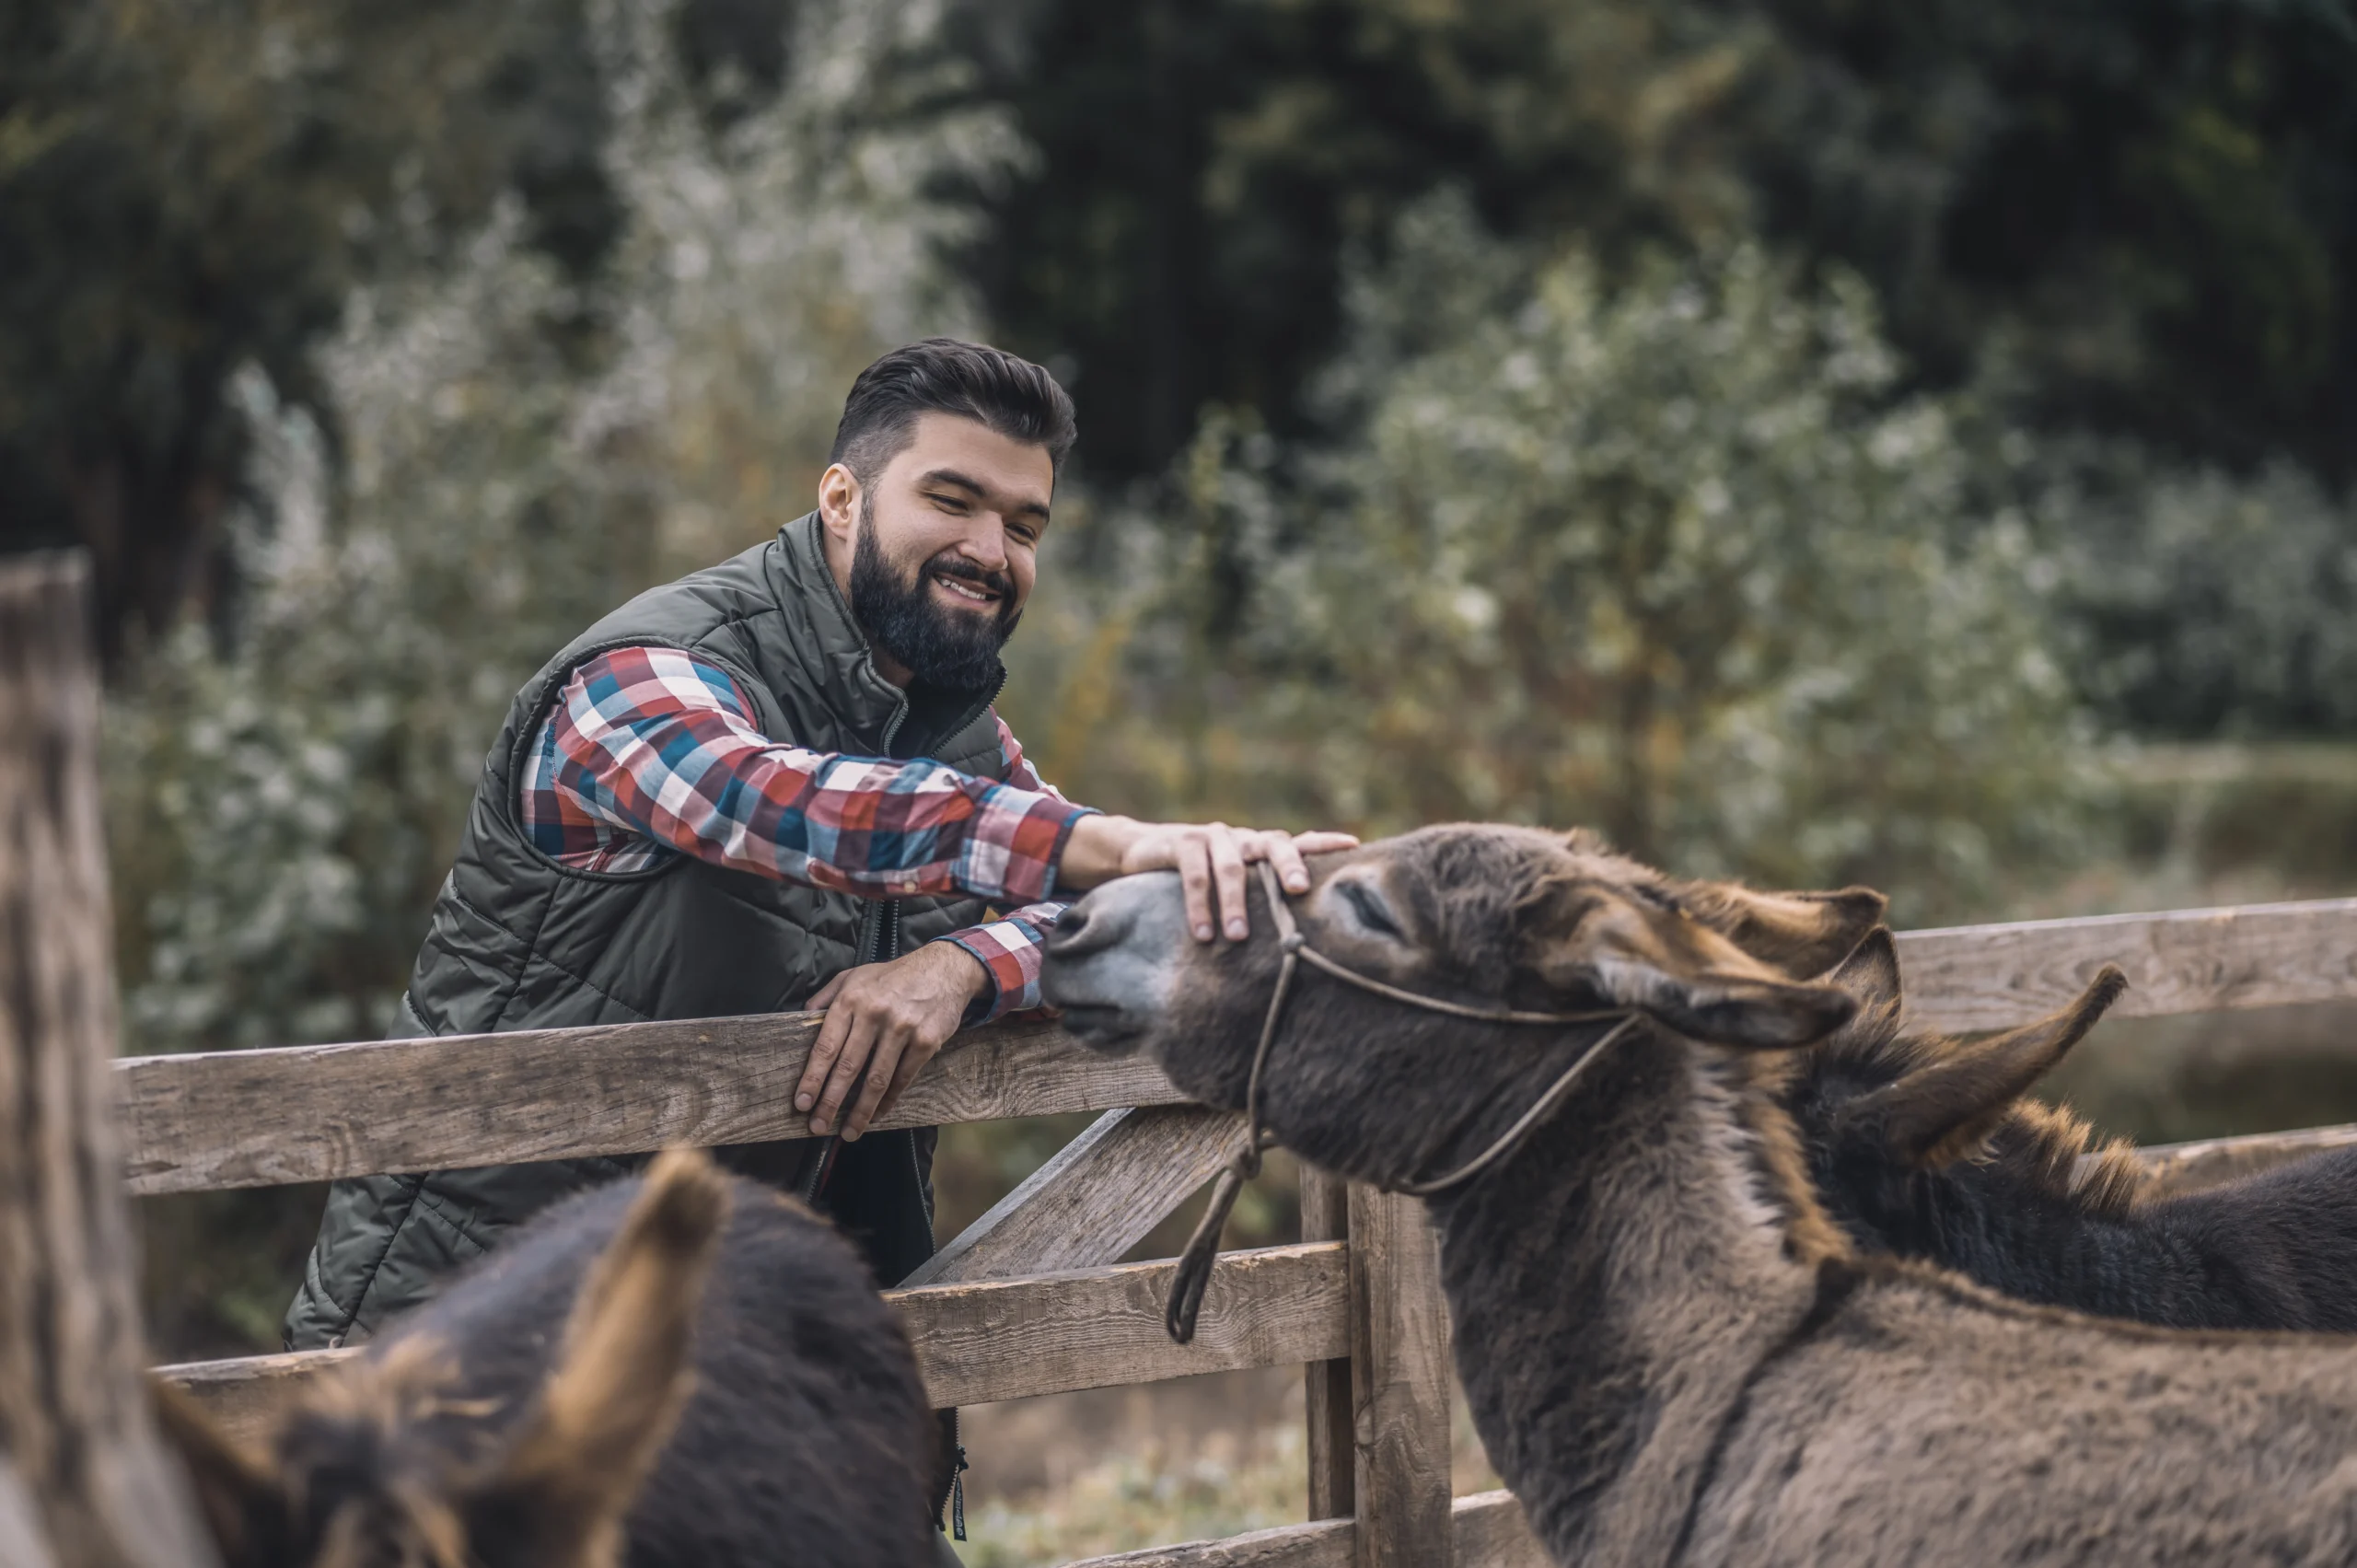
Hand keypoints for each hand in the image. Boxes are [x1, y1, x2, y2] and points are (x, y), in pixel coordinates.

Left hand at [795, 942, 988, 1138]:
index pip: (826, 1046)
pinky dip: (889, 1100)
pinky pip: (903, 1078)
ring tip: (849, 1132)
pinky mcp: (926, 1041)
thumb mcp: (854, 976)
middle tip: (818, 1127)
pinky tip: (878, 1113)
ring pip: (876, 1079)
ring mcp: (902, 1028)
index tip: (802, 1103)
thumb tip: (802, 1021)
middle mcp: (874, 1014)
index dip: (813, 1078)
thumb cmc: (893, 976)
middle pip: (848, 1068)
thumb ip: (826, 997)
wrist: (945, 969)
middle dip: (830, 1102)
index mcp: (851, 999)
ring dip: (861, 1111)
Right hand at [1059, 817, 1360, 942]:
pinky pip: (1195, 873)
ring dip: (1235, 903)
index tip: (1353, 846)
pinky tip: (1203, 932)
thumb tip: (1299, 940)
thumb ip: (1260, 897)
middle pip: (1273, 845)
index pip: (1299, 842)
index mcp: (1260, 848)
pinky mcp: (1182, 843)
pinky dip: (1200, 903)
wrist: (1142, 851)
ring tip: (1238, 936)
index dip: (1324, 843)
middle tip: (1300, 889)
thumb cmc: (1200, 878)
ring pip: (1232, 866)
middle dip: (1288, 866)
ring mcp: (1212, 836)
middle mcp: (1242, 839)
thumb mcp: (1232, 884)